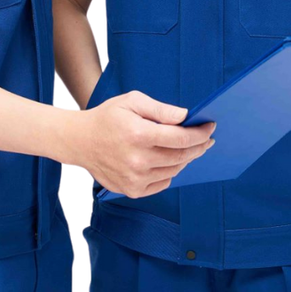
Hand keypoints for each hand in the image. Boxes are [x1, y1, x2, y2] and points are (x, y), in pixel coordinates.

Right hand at [73, 91, 214, 197]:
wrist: (80, 141)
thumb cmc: (108, 117)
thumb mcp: (132, 101)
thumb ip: (161, 109)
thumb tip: (186, 117)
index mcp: (139, 134)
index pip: (180, 138)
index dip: (200, 133)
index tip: (210, 127)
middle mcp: (137, 160)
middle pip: (181, 156)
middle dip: (199, 146)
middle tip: (207, 139)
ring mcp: (134, 178)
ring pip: (174, 170)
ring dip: (186, 158)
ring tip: (189, 147)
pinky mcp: (132, 190)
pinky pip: (163, 182)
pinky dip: (170, 171)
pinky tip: (169, 159)